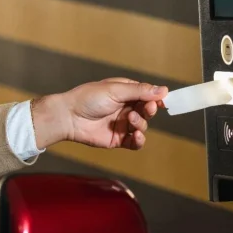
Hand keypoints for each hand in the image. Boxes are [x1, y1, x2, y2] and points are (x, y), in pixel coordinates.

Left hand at [30, 78, 168, 150]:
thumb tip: (163, 90)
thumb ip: (140, 91)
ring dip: (141, 123)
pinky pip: (135, 142)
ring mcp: (122, 124)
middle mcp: (126, 108)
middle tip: (147, 109)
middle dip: (149, 110)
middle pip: (147, 111)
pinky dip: (139, 140)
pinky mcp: (118, 139)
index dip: (157, 98)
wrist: (68, 116)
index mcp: (126, 92)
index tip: (163, 101)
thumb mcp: (116, 90)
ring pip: (143, 126)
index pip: (148, 95)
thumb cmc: (88, 98)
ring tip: (130, 120)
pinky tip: (137, 136)